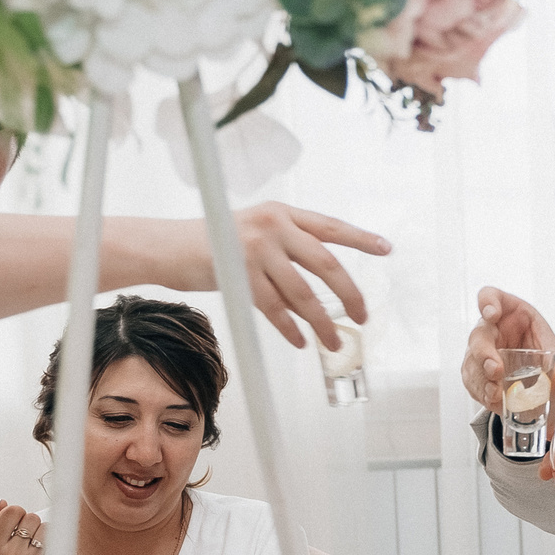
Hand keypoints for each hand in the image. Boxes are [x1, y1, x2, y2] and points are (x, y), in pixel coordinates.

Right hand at [0, 502, 46, 554]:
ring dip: (40, 533)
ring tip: (29, 546)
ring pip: (46, 528)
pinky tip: (38, 554)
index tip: (11, 525)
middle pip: (32, 517)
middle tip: (20, 537)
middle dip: (28, 523)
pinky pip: (55, 543)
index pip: (13, 510)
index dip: (14, 514)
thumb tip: (3, 502)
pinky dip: (49, 544)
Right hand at [167, 203, 388, 351]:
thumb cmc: (213, 244)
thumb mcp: (255, 236)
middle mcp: (273, 226)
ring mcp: (256, 248)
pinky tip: (300, 341)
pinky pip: (274, 308)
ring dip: (321, 322)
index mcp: (282, 212)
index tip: (386, 248)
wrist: (168, 247)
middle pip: (326, 264)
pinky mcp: (239, 273)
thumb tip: (321, 289)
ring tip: (334, 342)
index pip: (330, 226)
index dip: (361, 239)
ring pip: (302, 293)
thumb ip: (287, 253)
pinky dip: (290, 328)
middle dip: (349, 295)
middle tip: (363, 316)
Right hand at [463, 287, 554, 410]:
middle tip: (496, 370)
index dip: (487, 302)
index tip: (491, 315)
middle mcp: (494, 332)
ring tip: (497, 393)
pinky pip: (473, 383)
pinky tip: (495, 400)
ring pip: (471, 362)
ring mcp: (483, 355)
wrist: (550, 396)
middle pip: (478, 335)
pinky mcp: (478, 377)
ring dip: (482, 379)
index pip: (491, 297)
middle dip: (484, 353)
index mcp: (514, 315)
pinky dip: (482, 393)